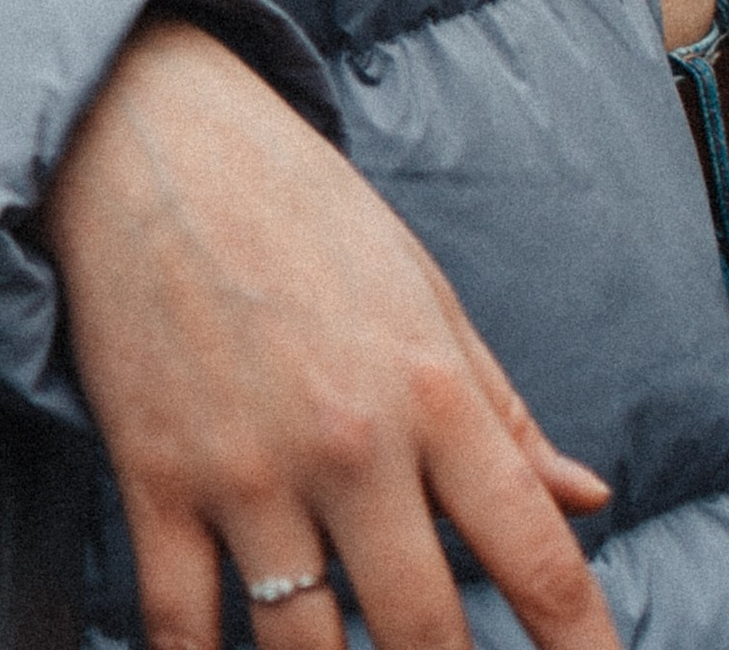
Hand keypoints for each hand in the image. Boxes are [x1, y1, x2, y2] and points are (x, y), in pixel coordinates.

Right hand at [42, 19, 617, 649]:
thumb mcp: (419, 288)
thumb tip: (590, 499)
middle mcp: (348, 443)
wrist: (138, 129)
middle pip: (426, 637)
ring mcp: (245, 468)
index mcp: (429, 392)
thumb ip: (502, 409)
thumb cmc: (294, 204)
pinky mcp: (153, 474)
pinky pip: (180, 623)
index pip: (538, 558)